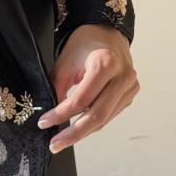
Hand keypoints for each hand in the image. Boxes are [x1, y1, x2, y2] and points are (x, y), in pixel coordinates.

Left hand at [38, 23, 139, 152]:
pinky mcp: (131, 94)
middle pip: (97, 116)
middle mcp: (123, 77)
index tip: (44, 122)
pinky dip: (93, 123)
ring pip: (105, 119)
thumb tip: (50, 114)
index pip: (82, 100)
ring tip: (63, 139)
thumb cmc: (86, 41)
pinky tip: (79, 127)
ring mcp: (130, 87)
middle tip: (55, 144)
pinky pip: (110, 114)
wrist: (107, 30)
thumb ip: (58, 86)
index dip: (61, 114)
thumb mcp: (66, 60)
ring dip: (83, 131)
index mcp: (106, 64)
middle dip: (73, 133)